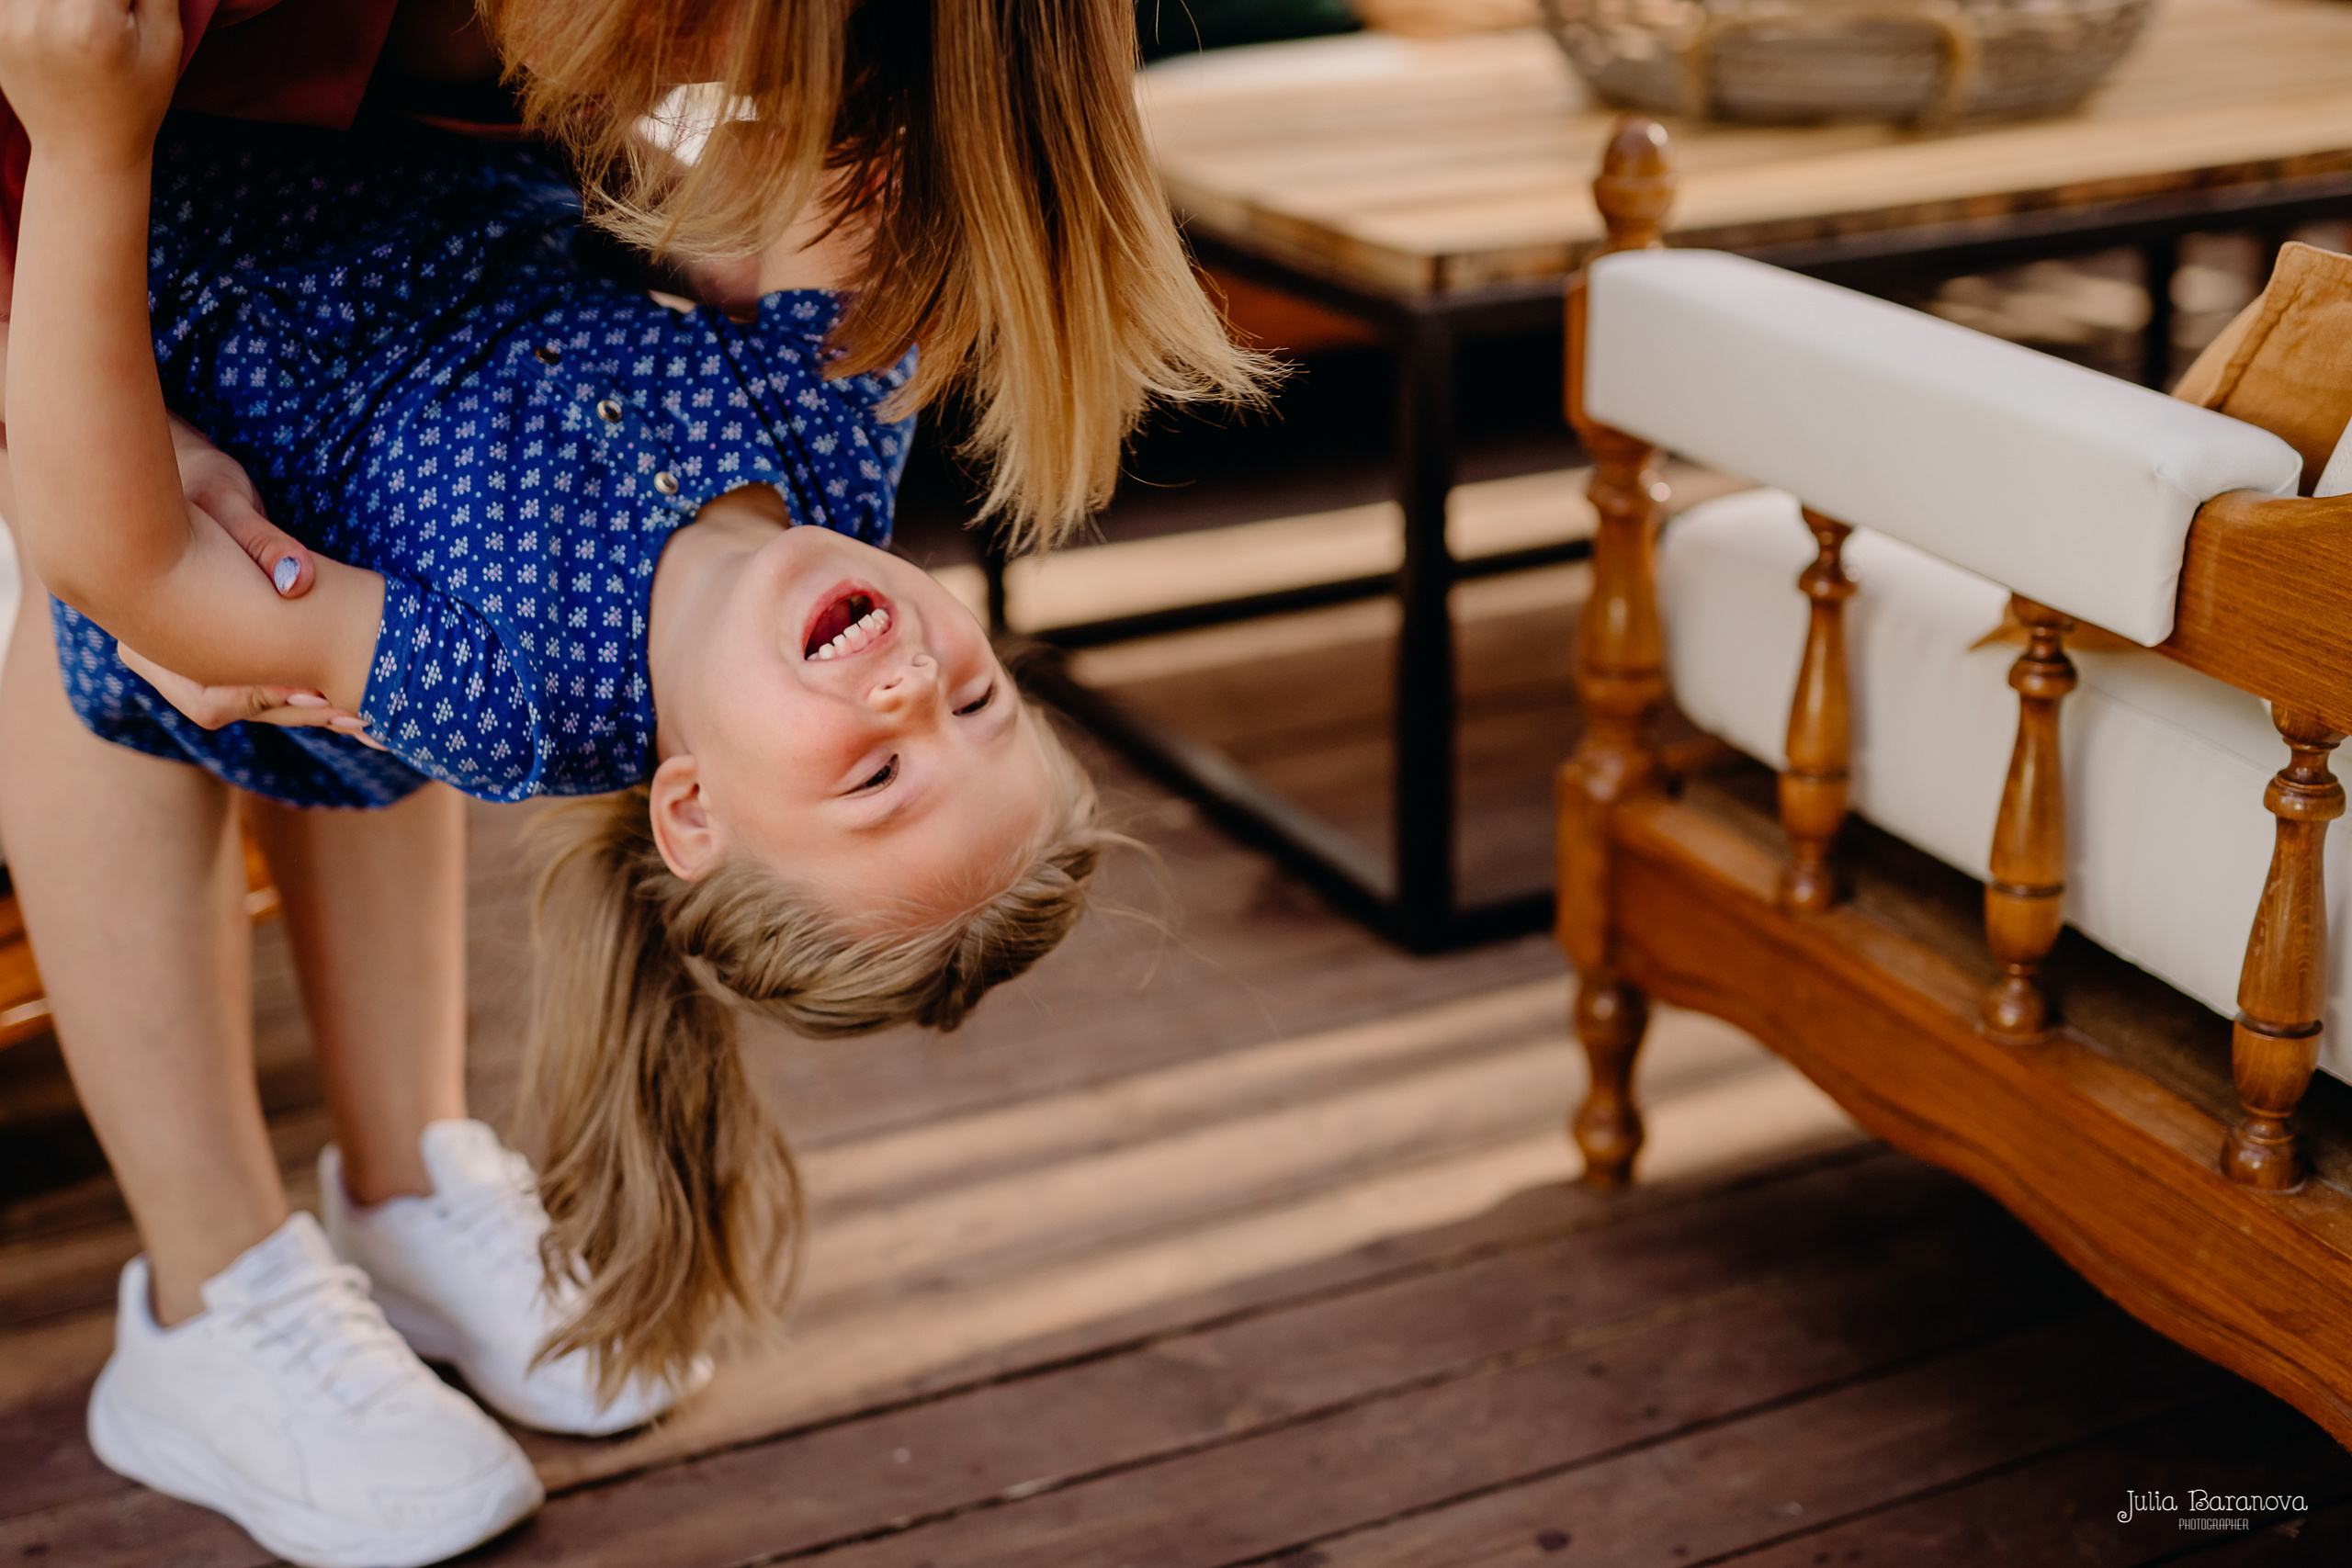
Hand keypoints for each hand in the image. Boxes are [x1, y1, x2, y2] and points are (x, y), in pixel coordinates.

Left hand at [0, 0, 181, 166]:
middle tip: (102, 8)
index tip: (123, 0)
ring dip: (72, 2)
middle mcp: (41, 18)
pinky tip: (57, 18)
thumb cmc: (137, 96)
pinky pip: (14, 0)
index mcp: (91, 24)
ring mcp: (8, 22)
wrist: (85, 149)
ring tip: (85, 13)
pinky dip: (38, 7)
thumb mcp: (165, 40)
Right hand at [116, 417, 376, 737]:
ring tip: (357, 718)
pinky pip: (247, 685)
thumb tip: (297, 581)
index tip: (319, 692)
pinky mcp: (208, 650)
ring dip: (296, 710)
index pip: (210, 694)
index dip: (266, 696)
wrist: (186, 480)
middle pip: (221, 707)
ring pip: (237, 702)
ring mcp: (178, 655)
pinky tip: (340, 699)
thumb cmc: (201, 486)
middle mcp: (155, 652)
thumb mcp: (225, 501)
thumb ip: (262, 542)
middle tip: (351, 716)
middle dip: (290, 712)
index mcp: (149, 627)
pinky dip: (289, 690)